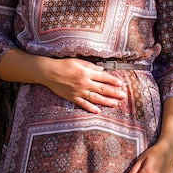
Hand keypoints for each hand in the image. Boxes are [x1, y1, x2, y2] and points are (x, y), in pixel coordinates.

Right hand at [0, 50, 126, 113]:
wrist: (49, 72)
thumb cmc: (63, 64)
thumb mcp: (78, 61)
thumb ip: (90, 66)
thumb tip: (101, 70)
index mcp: (86, 72)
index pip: (103, 77)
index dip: (113, 80)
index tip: (121, 83)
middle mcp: (84, 83)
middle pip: (102, 89)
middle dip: (114, 92)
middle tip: (123, 96)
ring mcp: (78, 91)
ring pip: (95, 98)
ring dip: (106, 101)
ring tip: (115, 104)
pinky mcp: (72, 97)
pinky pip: (83, 104)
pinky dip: (90, 108)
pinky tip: (98, 111)